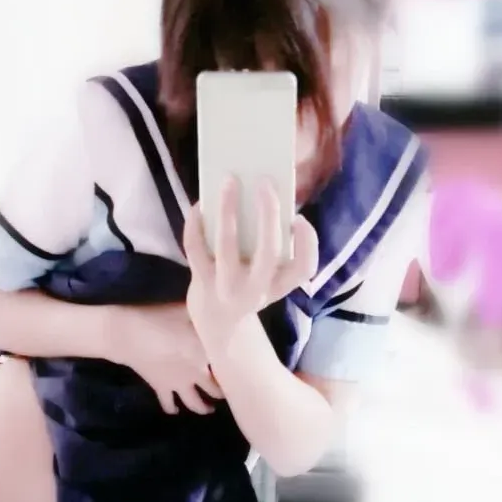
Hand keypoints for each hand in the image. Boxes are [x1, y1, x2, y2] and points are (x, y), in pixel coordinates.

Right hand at [110, 303, 223, 414]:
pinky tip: (174, 410)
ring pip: (195, 403)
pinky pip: (168, 403)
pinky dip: (172, 408)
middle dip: (222, 393)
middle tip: (226, 393)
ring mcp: (178, 384)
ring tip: (209, 410)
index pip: (227, 366)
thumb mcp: (185, 310)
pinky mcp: (161, 388)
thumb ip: (203, 315)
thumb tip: (217, 311)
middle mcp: (196, 373)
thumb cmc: (158, 318)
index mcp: (206, 353)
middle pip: (215, 390)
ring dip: (203, 408)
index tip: (238, 369)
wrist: (129, 334)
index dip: (233, 369)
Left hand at [184, 176, 318, 346]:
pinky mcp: (201, 281)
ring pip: (227, 245)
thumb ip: (279, 244)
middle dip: (268, 215)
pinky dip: (195, 223)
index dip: (307, 242)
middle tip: (265, 181)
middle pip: (269, 253)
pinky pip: (194, 247)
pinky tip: (200, 204)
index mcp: (279, 284)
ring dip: (227, 210)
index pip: (303, 268)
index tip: (299, 218)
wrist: (219, 321)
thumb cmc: (251, 284)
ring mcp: (226, 287)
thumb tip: (266, 198)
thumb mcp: (272, 275)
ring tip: (229, 181)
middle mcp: (256, 289)